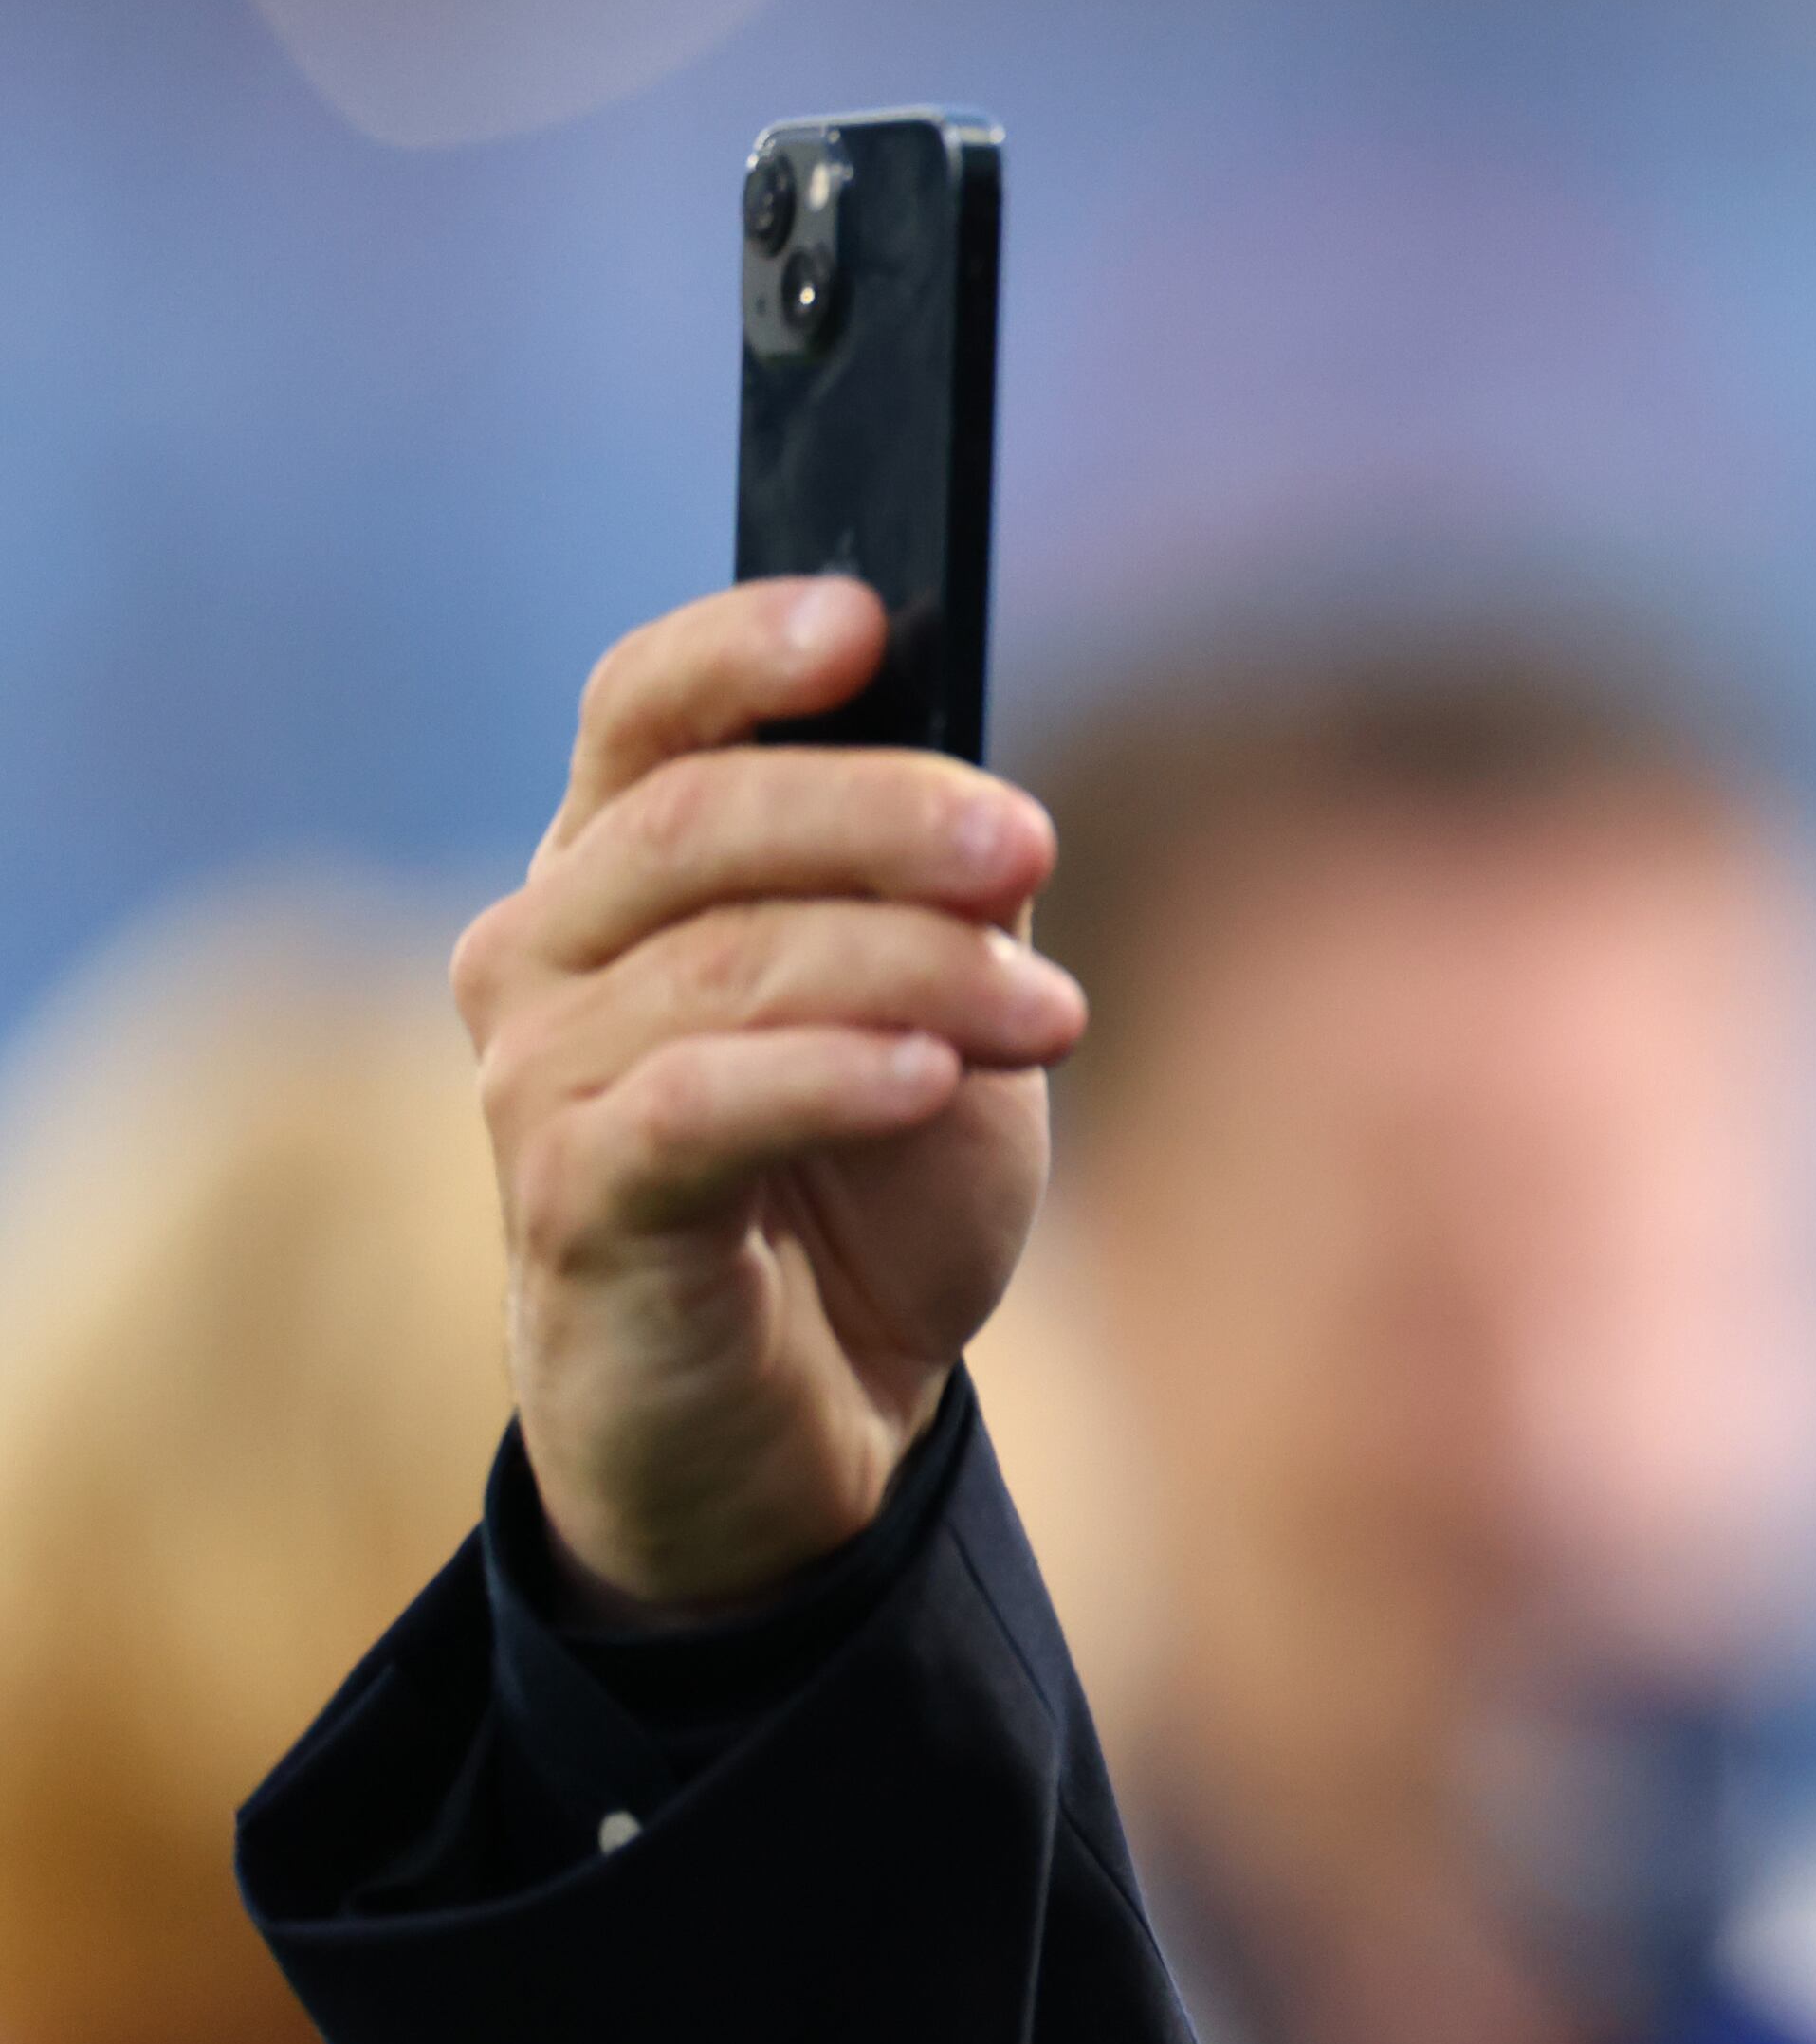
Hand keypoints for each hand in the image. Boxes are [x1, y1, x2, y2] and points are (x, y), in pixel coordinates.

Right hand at [457, 580, 1085, 1621]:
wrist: (810, 1422)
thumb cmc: (865, 1193)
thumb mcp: (940, 1016)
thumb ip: (946, 905)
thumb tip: (992, 819)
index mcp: (620, 873)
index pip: (643, 711)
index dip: (740, 651)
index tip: (863, 621)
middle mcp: (544, 954)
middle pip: (697, 821)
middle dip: (883, 816)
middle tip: (1029, 843)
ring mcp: (538, 1081)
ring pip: (727, 964)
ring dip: (913, 969)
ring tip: (1048, 1011)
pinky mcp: (573, 1207)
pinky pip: (700, 1103)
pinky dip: (829, 1072)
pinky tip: (928, 1075)